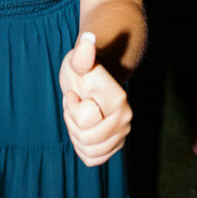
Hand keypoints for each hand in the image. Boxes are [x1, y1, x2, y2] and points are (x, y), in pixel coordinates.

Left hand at [59, 32, 131, 166]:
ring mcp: (123, 134)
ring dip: (76, 134)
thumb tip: (88, 38)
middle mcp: (125, 119)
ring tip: (79, 114)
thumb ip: (83, 53)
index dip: (71, 106)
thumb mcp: (78, 61)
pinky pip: (92, 159)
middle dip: (72, 122)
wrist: (93, 78)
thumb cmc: (83, 68)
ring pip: (88, 151)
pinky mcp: (116, 145)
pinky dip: (82, 148)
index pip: (83, 121)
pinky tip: (83, 128)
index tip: (75, 92)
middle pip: (85, 139)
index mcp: (118, 99)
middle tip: (76, 103)